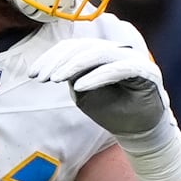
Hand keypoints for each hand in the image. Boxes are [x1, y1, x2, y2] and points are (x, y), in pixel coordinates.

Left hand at [31, 37, 180, 180]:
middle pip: (84, 46)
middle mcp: (119, 51)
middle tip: (41, 77)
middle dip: (58, 61)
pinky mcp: (146, 71)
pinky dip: (97, 76)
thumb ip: (72, 76)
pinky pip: (118, 68)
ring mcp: (134, 59)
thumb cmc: (113, 112)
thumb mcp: (84, 94)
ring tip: (55, 79)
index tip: (33, 74)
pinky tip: (79, 86)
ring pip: (99, 53)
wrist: (140, 134)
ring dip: (74, 65)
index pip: (75, 46)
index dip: (52, 57)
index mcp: (104, 53)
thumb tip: (53, 64)